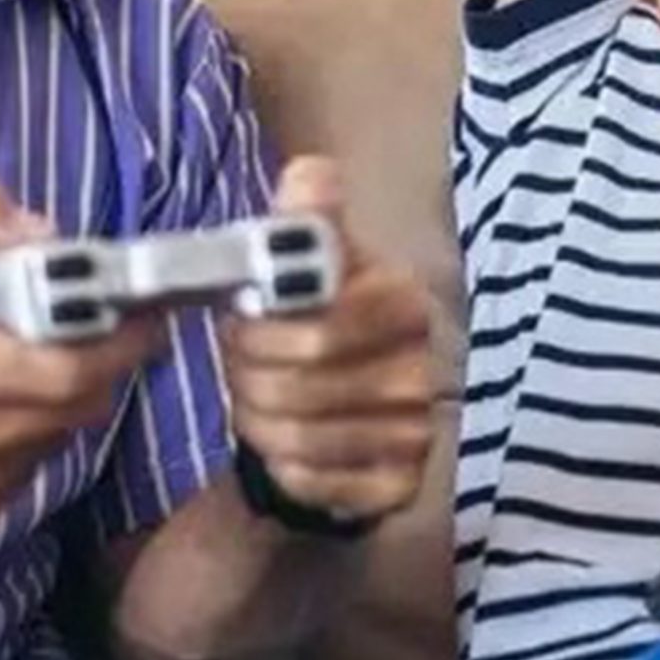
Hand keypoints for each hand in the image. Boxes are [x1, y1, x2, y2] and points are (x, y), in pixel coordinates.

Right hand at [0, 174, 159, 529]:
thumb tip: (46, 234)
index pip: (65, 373)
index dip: (120, 346)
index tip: (149, 318)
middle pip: (75, 410)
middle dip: (104, 366)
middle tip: (110, 330)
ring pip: (61, 440)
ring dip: (72, 399)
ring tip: (53, 358)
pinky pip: (34, 469)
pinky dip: (40, 434)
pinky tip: (13, 402)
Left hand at [220, 157, 439, 526]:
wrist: (343, 404)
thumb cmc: (319, 322)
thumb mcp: (313, 263)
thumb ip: (307, 219)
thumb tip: (309, 173)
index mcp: (401, 303)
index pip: (317, 330)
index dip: (258, 334)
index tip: (237, 324)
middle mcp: (422, 370)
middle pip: (298, 388)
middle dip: (246, 378)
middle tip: (238, 368)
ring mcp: (416, 433)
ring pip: (299, 439)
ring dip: (256, 422)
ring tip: (254, 402)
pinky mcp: (399, 485)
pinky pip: (314, 481)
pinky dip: (282, 466)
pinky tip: (282, 445)